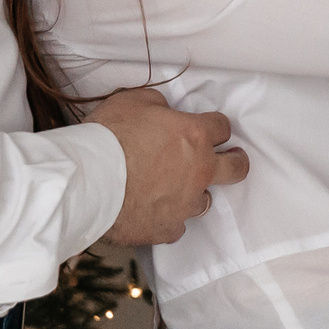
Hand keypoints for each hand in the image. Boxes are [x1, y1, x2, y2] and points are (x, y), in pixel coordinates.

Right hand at [87, 86, 248, 244]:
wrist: (90, 181)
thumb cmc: (109, 136)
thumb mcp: (133, 100)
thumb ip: (158, 105)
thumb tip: (163, 111)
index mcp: (194, 136)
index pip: (222, 127)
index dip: (216, 126)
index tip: (211, 128)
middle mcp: (199, 170)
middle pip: (236, 168)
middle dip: (237, 161)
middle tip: (233, 159)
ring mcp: (186, 203)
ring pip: (204, 201)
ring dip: (194, 192)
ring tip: (175, 189)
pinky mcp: (167, 228)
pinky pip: (176, 226)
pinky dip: (167, 218)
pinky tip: (151, 212)